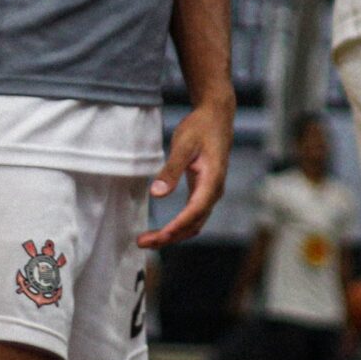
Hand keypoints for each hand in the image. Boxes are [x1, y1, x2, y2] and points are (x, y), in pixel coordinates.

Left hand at [139, 101, 234, 248]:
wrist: (216, 117)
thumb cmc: (200, 128)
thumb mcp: (183, 145)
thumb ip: (171, 170)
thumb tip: (156, 194)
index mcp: (213, 180)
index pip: (196, 210)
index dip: (178, 225)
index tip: (160, 236)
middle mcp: (214, 191)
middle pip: (194, 224)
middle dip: (170, 237)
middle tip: (143, 242)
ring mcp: (210, 193)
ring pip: (194, 224)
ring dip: (172, 235)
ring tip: (148, 240)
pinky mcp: (203, 192)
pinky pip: (192, 216)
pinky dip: (177, 227)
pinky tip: (162, 230)